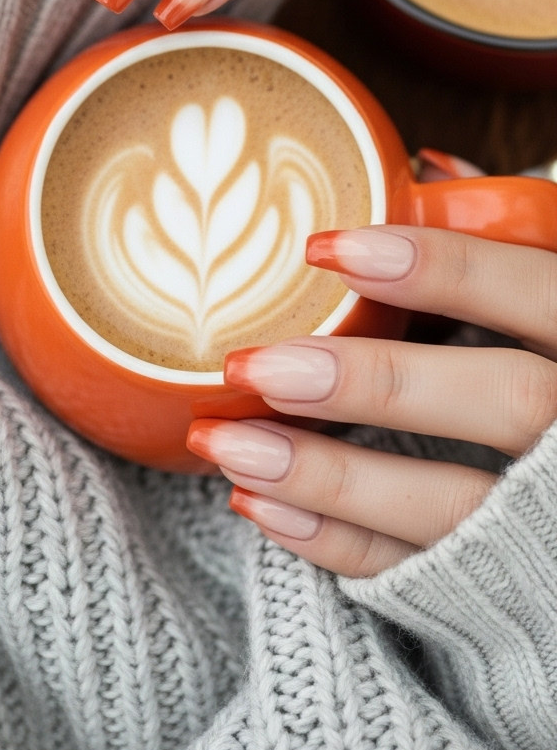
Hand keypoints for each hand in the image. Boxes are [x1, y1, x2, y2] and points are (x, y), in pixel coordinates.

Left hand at [187, 225, 556, 575]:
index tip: (329, 248)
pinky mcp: (510, 579)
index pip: (542, 293)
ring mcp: (554, 514)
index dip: (446, 268)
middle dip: (376, 381)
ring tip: (225, 444)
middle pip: (508, 400)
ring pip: (458, 505)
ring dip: (330, 477)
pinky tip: (261, 501)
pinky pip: (427, 574)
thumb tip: (428, 170)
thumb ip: (512, 237)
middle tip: (257, 366)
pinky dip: (338, 543)